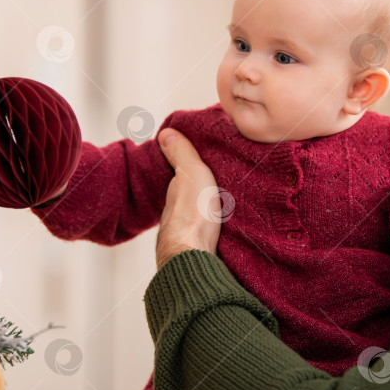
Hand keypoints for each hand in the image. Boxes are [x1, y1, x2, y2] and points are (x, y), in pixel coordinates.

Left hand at [155, 128, 220, 268]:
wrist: (194, 257)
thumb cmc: (192, 214)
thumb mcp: (191, 174)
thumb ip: (181, 154)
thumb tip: (164, 132)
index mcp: (174, 194)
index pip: (179, 179)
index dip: (190, 171)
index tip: (203, 166)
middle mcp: (175, 215)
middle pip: (188, 201)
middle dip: (200, 195)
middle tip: (219, 187)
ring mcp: (184, 236)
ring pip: (196, 220)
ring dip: (207, 215)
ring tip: (225, 209)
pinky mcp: (198, 252)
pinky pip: (206, 237)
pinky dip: (212, 232)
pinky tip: (223, 232)